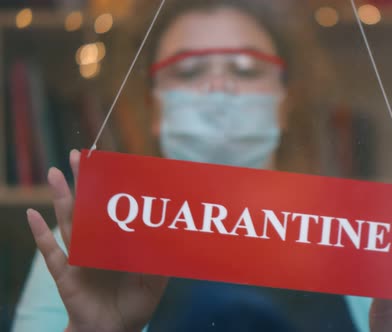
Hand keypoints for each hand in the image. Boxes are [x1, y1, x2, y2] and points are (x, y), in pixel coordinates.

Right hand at [26, 150, 167, 331]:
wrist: (114, 331)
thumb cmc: (135, 305)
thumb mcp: (155, 282)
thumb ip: (164, 261)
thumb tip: (178, 239)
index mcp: (118, 242)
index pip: (115, 209)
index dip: (113, 188)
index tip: (112, 163)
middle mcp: (97, 244)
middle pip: (89, 206)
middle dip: (84, 181)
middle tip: (79, 155)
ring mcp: (79, 256)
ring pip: (69, 221)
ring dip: (62, 197)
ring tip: (55, 172)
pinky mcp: (65, 274)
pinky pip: (51, 252)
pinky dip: (40, 234)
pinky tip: (32, 214)